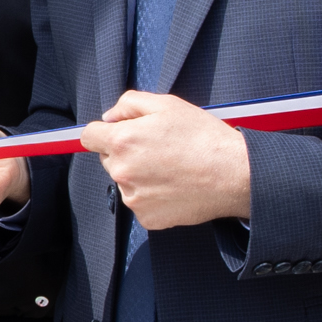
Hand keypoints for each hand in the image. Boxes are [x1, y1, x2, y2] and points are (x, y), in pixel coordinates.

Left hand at [76, 90, 251, 231]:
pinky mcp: (147, 218)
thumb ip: (129, 104)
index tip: (117, 134)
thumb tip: (110, 117)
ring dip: (140, 176)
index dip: (103, 131)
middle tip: (158, 149)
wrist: (233, 174)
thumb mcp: (167, 104)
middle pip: (108, 159)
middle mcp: (122, 171)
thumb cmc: (203, 138)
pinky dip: (153, 197)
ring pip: (126, 182)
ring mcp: (133, 198)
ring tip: (172, 168)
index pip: (88, 137)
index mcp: (122, 141)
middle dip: (126, 152)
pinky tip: (175, 186)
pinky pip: (141, 203)